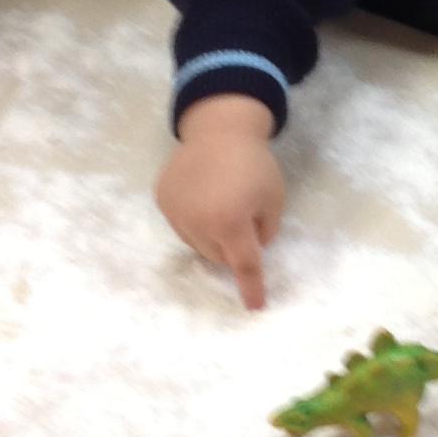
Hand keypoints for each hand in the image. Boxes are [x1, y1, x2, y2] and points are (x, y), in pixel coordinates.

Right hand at [157, 95, 282, 309]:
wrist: (219, 129)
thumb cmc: (254, 164)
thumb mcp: (273, 199)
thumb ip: (265, 232)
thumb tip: (250, 250)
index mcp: (230, 222)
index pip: (244, 265)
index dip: (252, 287)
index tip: (255, 307)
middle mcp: (198, 222)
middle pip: (219, 256)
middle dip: (234, 248)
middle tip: (244, 220)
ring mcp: (176, 212)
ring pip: (198, 245)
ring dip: (213, 237)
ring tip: (222, 204)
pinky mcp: (163, 201)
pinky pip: (182, 226)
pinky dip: (195, 220)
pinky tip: (203, 196)